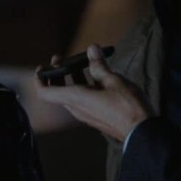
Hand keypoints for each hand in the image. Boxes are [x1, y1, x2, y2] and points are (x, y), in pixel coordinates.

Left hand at [34, 44, 152, 140]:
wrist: (140, 131)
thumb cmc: (126, 106)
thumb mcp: (113, 80)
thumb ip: (99, 65)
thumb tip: (91, 49)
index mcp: (75, 98)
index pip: (44, 92)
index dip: (39, 79)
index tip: (42, 67)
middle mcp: (76, 108)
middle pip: (57, 91)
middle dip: (57, 72)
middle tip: (61, 57)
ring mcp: (86, 114)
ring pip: (70, 94)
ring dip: (72, 77)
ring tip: (84, 62)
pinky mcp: (95, 116)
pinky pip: (82, 99)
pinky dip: (83, 85)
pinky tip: (97, 76)